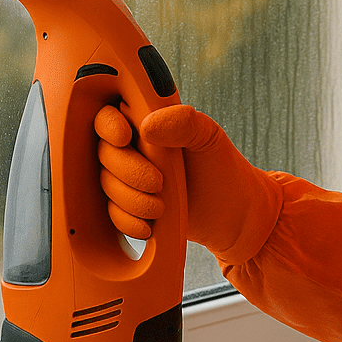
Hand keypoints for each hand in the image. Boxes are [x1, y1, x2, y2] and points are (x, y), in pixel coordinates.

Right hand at [95, 102, 276, 256]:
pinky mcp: (131, 207)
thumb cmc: (224, 169)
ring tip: (161, 207)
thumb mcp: (209, 137)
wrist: (236, 216)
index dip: (110, 125)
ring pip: (107, 185)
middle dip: (128, 171)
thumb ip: (183, 122)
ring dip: (131, 200)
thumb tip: (146, 126)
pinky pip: (112, 214)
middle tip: (158, 182)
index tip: (125, 137)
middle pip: (104, 153)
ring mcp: (131, 178)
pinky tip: (149, 226)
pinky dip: (128, 222)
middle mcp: (135, 148)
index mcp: (149, 121)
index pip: (110, 115)